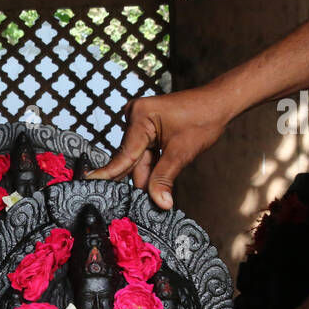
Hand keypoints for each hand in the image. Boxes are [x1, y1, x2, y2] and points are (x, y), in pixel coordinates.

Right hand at [85, 87, 231, 209]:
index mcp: (140, 116)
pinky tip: (156, 181)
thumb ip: (165, 178)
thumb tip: (159, 203)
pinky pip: (144, 152)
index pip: (124, 154)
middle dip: (139, 179)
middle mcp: (135, 116)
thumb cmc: (203, 119)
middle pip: (130, 158)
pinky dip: (152, 166)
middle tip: (138, 204)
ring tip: (156, 194)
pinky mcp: (147, 127)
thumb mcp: (182, 153)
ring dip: (148, 175)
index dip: (109, 174)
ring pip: (138, 158)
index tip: (89, 184)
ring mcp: (140, 121)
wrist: (219, 103)